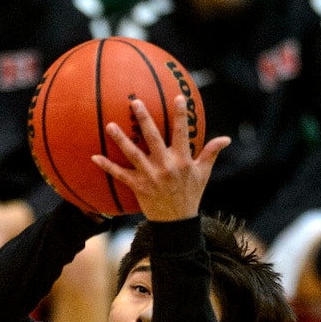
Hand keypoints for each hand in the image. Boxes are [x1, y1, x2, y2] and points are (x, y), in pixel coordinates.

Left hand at [91, 95, 229, 221]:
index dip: (181, 115)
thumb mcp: (203, 174)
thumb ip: (211, 153)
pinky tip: (94, 157)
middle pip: (153, 138)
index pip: (182, 133)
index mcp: (182, 161)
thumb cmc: (190, 195)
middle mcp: (165, 166)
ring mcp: (150, 177)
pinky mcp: (138, 187)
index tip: (178, 97)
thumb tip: (226, 138)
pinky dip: (107, 166)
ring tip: (110, 125)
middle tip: (134, 102)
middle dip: (144, 119)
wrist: (177, 224)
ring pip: (134, 154)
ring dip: (121, 140)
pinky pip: (120, 175)